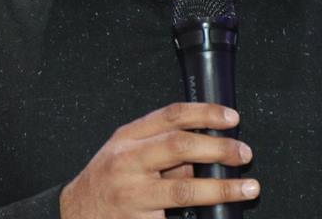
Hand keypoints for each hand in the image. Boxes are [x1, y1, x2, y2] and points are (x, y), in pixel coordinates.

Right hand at [58, 102, 259, 217]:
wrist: (74, 215)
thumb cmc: (107, 180)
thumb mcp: (127, 153)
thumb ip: (162, 148)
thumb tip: (207, 153)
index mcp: (128, 137)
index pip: (172, 115)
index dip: (206, 113)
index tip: (232, 117)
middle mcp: (128, 162)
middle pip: (179, 146)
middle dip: (218, 149)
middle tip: (244, 153)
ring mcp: (131, 195)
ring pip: (182, 189)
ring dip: (221, 189)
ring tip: (247, 189)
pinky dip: (199, 217)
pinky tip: (219, 215)